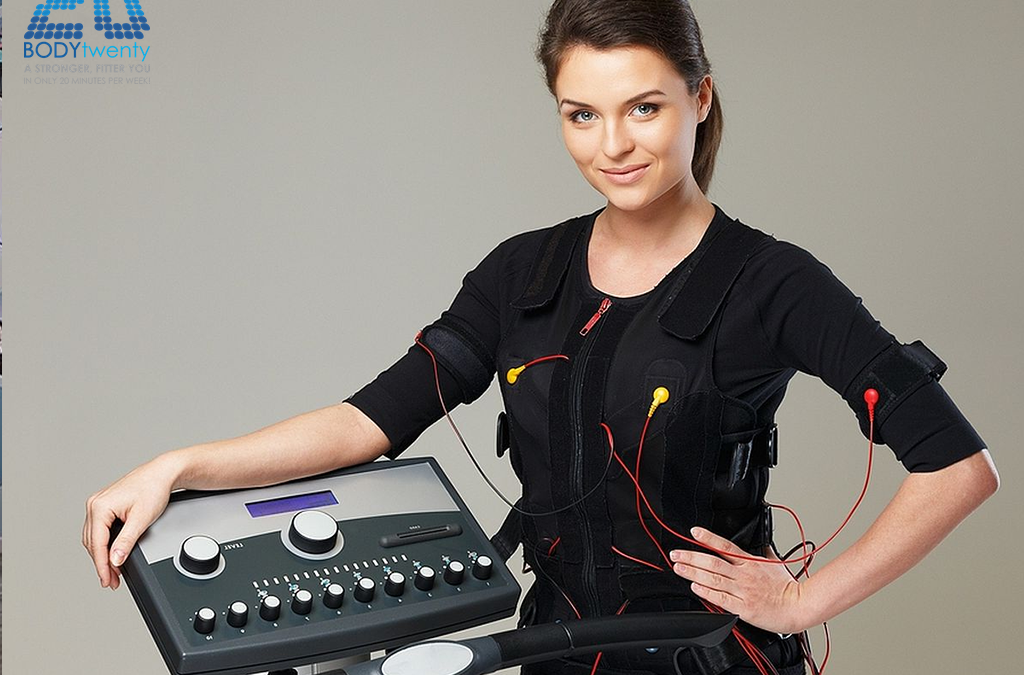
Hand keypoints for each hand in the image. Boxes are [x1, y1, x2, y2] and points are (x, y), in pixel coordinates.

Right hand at [82, 454, 180, 589]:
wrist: (162, 473)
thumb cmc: (153, 489)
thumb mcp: (142, 519)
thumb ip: (126, 541)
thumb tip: (115, 560)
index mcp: (99, 507)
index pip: (97, 544)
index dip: (102, 566)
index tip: (107, 580)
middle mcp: (94, 504)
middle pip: (93, 543)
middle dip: (102, 564)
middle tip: (111, 581)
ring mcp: (98, 504)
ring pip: (94, 538)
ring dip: (102, 555)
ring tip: (113, 572)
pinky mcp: (104, 506)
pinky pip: (99, 530)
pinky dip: (105, 544)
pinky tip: (112, 554)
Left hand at [670, 527, 808, 634]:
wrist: (800, 606)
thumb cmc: (789, 587)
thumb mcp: (775, 563)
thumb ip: (763, 553)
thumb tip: (761, 542)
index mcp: (750, 562)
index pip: (725, 546)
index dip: (708, 538)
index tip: (693, 532)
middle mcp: (744, 575)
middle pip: (712, 562)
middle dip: (691, 557)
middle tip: (676, 554)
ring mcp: (743, 591)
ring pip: (713, 579)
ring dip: (693, 572)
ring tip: (678, 568)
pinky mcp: (743, 607)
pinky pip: (721, 598)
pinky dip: (706, 591)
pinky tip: (695, 587)